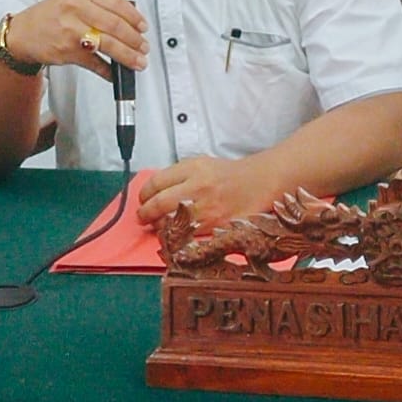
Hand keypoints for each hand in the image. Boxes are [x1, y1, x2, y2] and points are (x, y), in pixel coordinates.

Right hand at [7, 0, 148, 80]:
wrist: (22, 34)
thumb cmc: (49, 16)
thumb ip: (98, 3)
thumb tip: (129, 19)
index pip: (116, 2)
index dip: (134, 16)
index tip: (143, 26)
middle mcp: (76, 9)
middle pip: (115, 25)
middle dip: (135, 39)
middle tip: (143, 46)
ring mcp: (72, 31)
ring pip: (109, 45)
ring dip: (128, 56)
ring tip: (138, 61)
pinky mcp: (68, 52)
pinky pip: (95, 63)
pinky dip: (108, 71)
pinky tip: (115, 73)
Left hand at [136, 156, 281, 232]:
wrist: (259, 183)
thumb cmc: (230, 176)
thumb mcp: (202, 164)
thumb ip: (178, 176)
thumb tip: (155, 191)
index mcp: (193, 168)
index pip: (156, 182)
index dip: (144, 194)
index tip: (143, 200)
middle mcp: (199, 186)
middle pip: (159, 203)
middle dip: (146, 213)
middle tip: (143, 217)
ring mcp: (208, 208)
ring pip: (172, 222)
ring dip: (160, 227)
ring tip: (159, 227)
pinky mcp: (217, 226)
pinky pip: (189, 235)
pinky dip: (178, 237)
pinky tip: (176, 235)